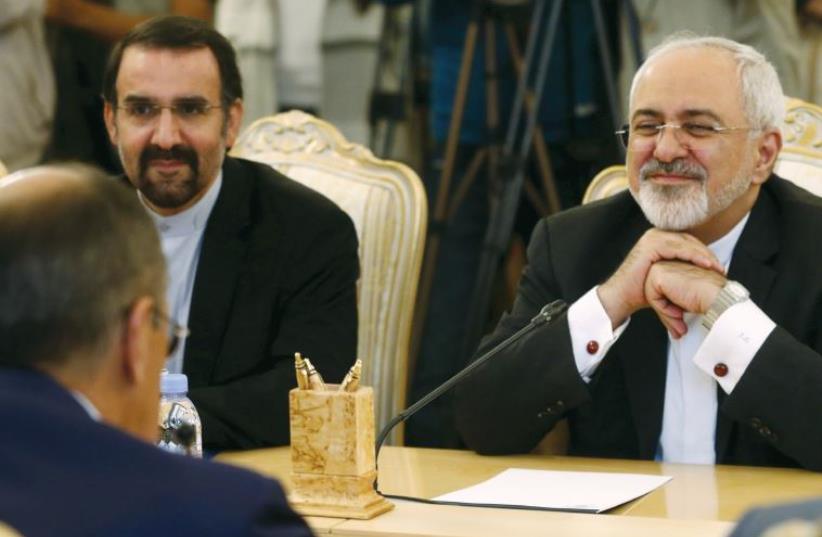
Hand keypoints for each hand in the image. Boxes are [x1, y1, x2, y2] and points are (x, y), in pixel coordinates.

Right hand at [597, 229, 724, 327]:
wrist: (622, 296)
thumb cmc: (641, 290)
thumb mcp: (666, 277)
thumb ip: (681, 270)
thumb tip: (702, 276)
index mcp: (660, 240)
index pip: (690, 242)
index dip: (706, 254)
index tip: (719, 268)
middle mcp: (656, 235)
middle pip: (690, 241)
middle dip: (708, 254)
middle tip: (722, 269)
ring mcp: (653, 238)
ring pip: (687, 243)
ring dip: (705, 255)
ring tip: (717, 268)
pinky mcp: (651, 245)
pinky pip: (679, 248)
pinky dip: (694, 256)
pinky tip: (706, 265)